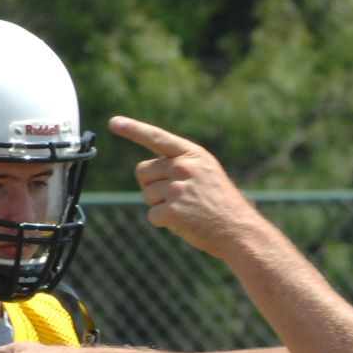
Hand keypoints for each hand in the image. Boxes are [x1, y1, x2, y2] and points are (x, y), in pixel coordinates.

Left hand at [109, 115, 264, 258]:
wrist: (239, 230)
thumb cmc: (220, 204)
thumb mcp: (206, 173)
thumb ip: (180, 165)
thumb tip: (145, 170)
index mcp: (193, 155)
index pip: (158, 137)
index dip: (133, 129)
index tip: (113, 122)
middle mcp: (184, 167)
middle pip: (143, 171)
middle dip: (152, 185)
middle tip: (176, 196)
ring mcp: (178, 189)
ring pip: (147, 194)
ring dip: (160, 205)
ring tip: (185, 209)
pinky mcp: (173, 211)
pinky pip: (153, 215)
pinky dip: (164, 222)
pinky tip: (184, 222)